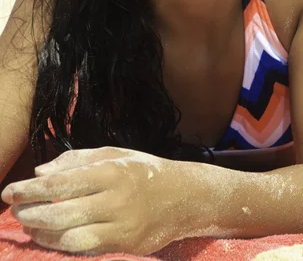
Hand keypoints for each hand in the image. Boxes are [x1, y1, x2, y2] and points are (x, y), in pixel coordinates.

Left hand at [0, 146, 191, 255]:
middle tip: (15, 212)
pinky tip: (52, 237)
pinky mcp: (125, 245)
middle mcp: (115, 198)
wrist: (183, 196)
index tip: (10, 192)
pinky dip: (63, 245)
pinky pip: (86, 249)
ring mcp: (121, 225)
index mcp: (110, 170)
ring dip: (43, 234)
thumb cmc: (143, 170)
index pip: (61, 182)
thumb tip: (41, 172)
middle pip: (61, 212)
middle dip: (31, 214)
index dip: (31, 190)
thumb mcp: (114, 154)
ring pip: (71, 237)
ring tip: (29, 226)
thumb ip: (77, 160)